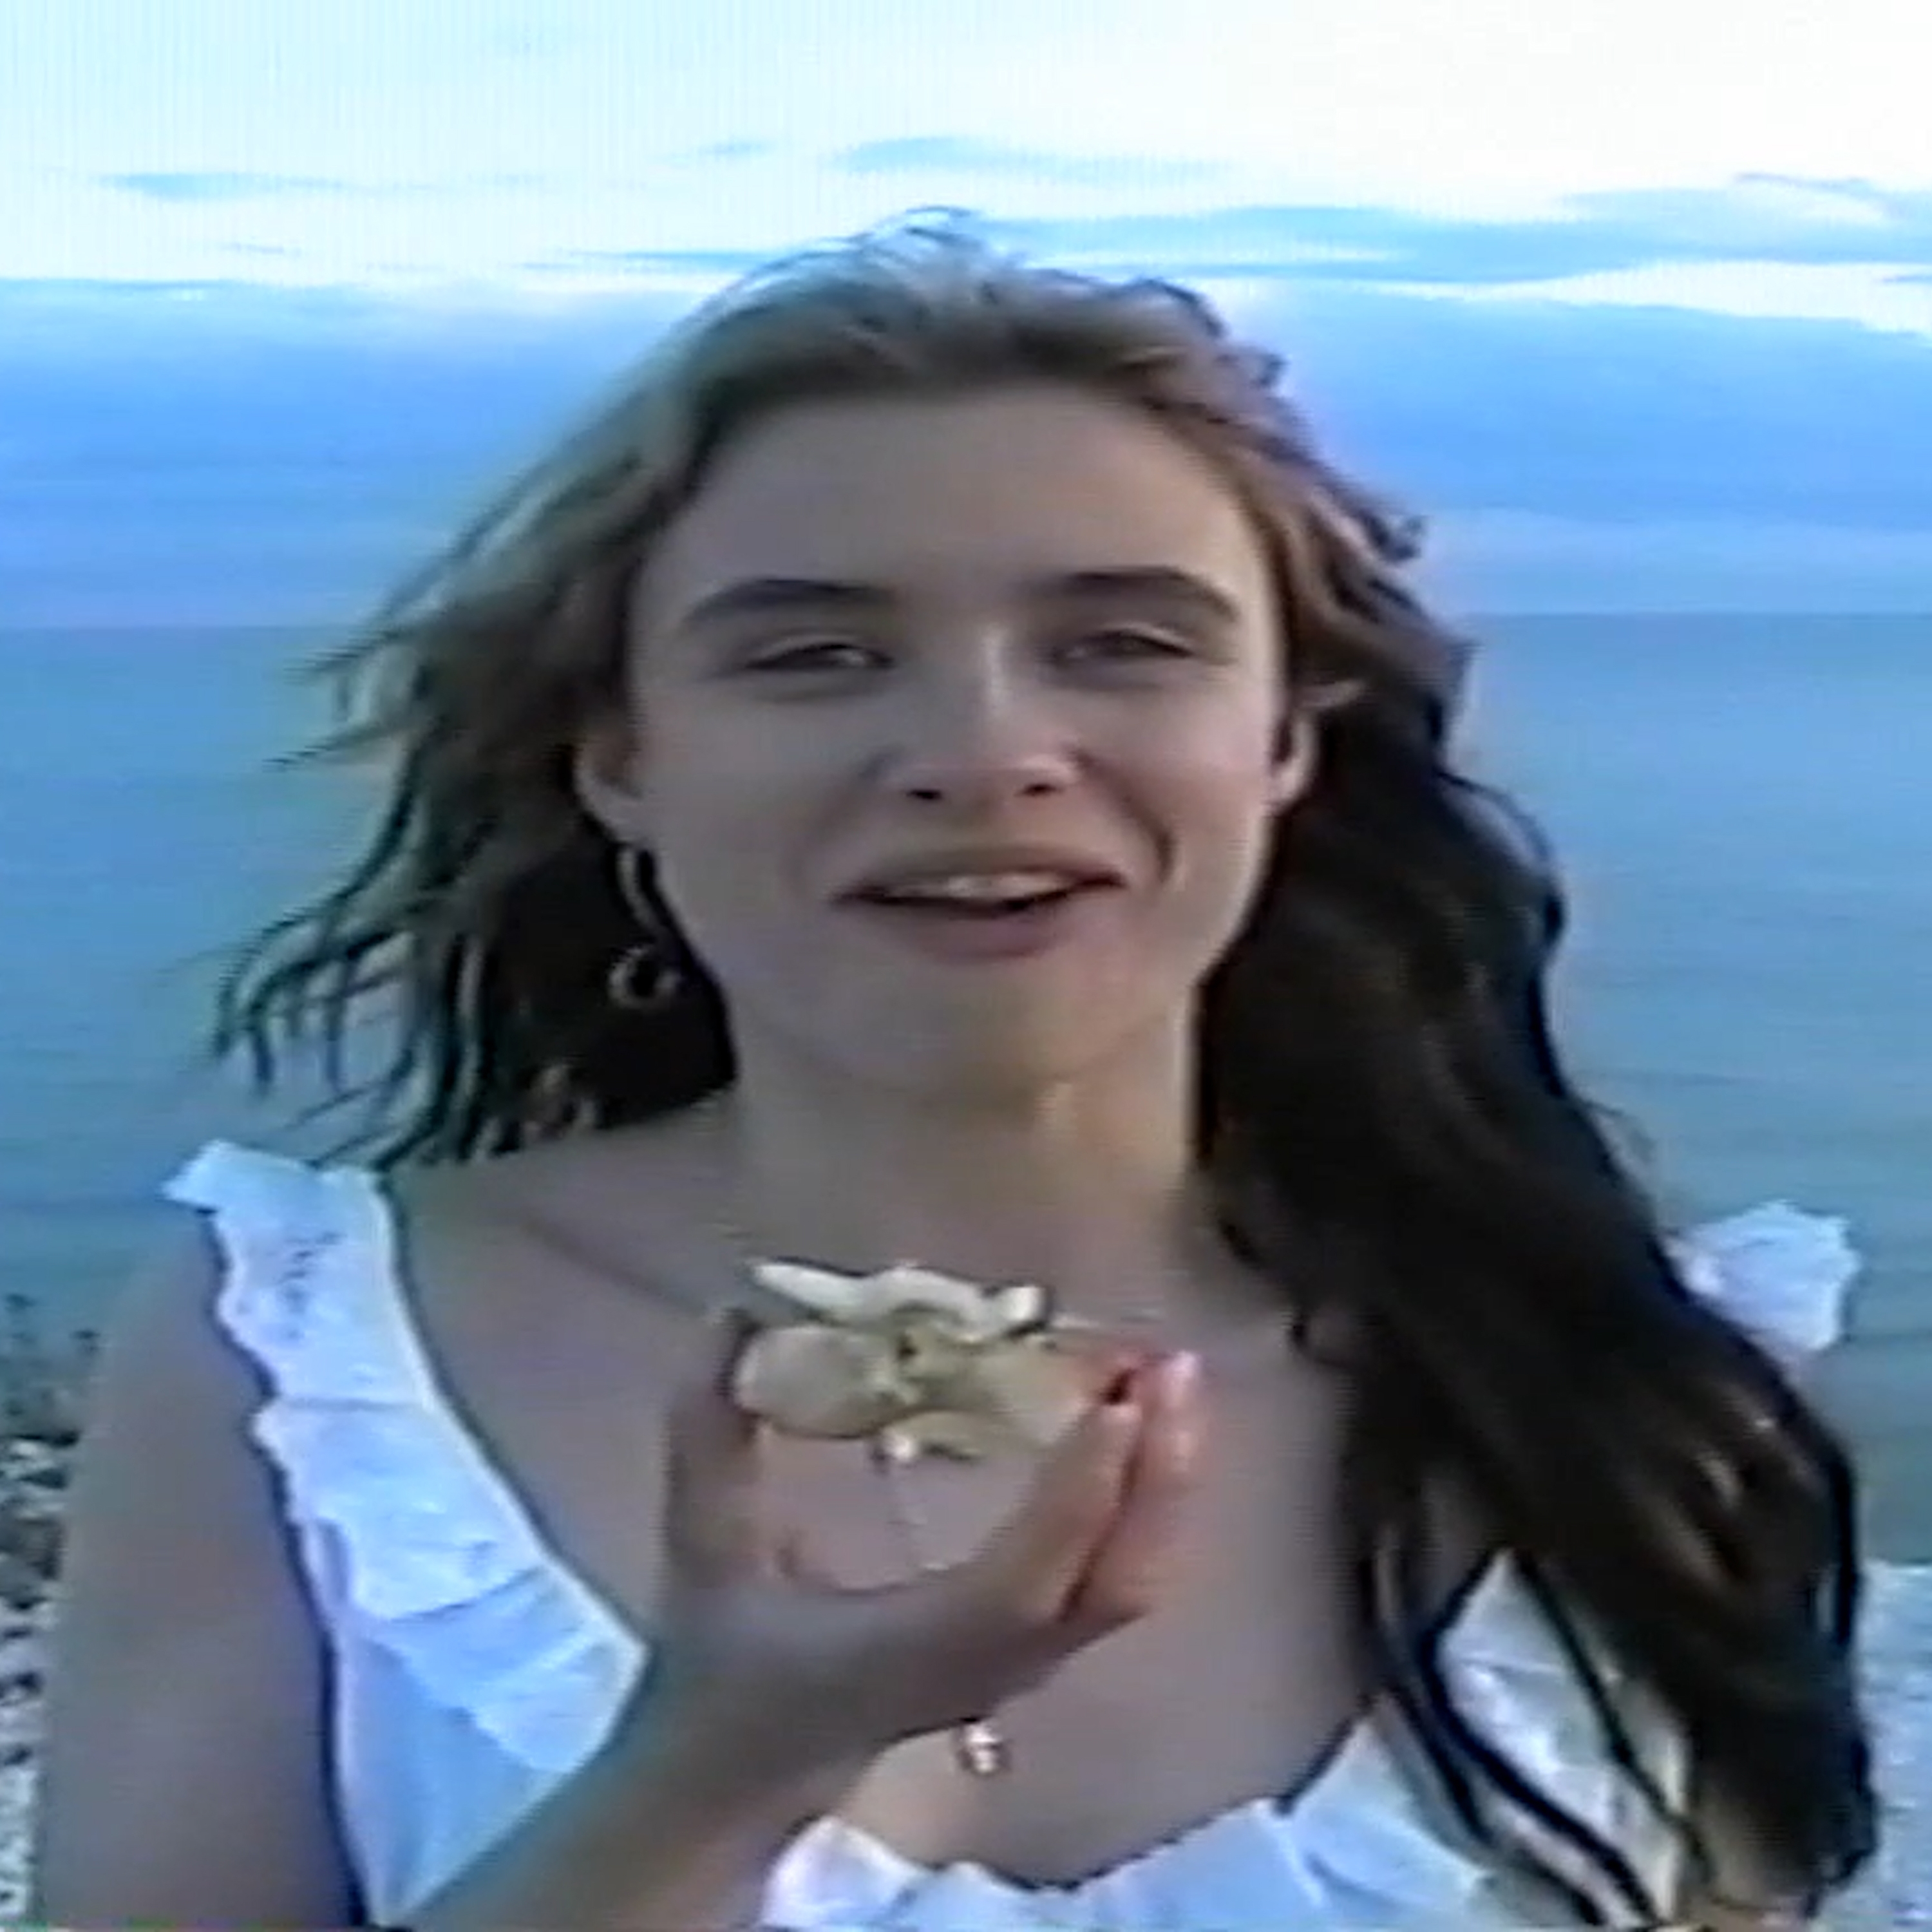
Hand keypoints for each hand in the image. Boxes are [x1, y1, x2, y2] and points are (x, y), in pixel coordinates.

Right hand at [631, 1312, 1204, 1801]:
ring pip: (1133, 1584)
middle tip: (1167, 1362)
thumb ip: (709, 1437)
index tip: (1112, 1401)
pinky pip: (1120, 1578)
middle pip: (1116, 1587)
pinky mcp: (1034, 1650)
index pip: (1021, 1584)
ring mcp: (1023, 1666)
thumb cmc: (724, 1666)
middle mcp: (990, 1666)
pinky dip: (1145, 1500)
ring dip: (1163, 1480)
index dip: (1076, 1496)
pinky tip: (1141, 1425)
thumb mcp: (705, 1550)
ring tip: (1167, 1375)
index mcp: (912, 1652)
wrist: (738, 1777)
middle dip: (1158, 1474)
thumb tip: (730, 1316)